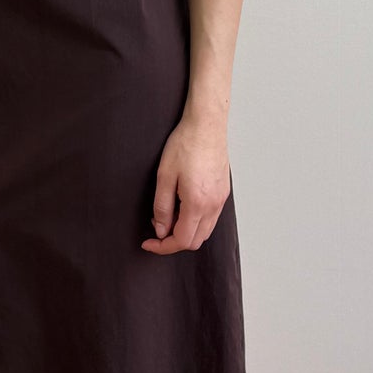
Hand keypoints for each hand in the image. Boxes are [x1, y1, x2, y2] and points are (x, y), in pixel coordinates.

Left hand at [142, 113, 229, 254]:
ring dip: (186, 231)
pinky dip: (196, 221)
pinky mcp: (223, 192)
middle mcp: (213, 205)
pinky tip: (183, 206)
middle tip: (157, 227)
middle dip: (174, 241)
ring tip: (169, 213)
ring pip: (204, 232)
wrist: (206, 125)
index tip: (149, 243)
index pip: (182, 240)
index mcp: (197, 203)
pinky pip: (211, 218)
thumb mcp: (165, 177)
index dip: (163, 247)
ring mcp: (221, 200)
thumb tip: (161, 230)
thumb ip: (162, 208)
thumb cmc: (185, 144)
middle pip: (195, 241)